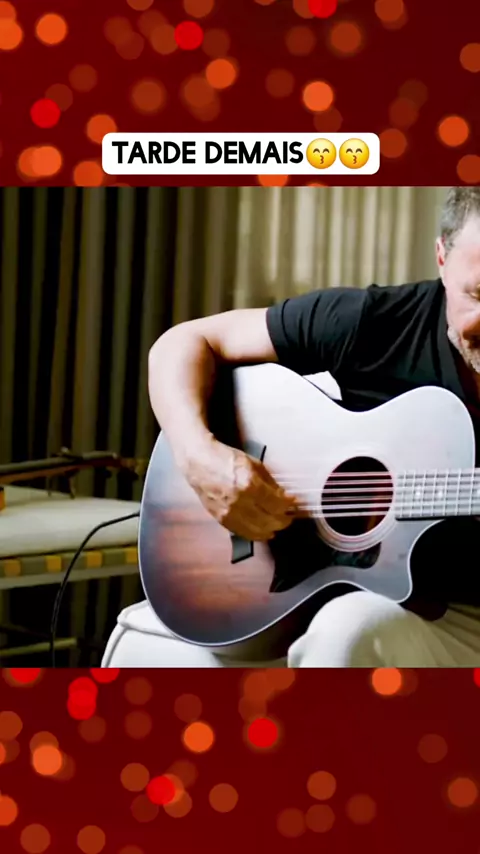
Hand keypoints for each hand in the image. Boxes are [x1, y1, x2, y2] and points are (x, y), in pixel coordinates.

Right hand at [182, 437, 296, 540]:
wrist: (199, 463)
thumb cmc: (226, 459)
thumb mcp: (254, 464)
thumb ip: (270, 483)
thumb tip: (284, 497)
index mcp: (250, 485)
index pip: (277, 504)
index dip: (289, 505)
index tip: (293, 503)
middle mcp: (240, 502)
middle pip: (270, 521)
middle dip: (284, 520)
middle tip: (289, 516)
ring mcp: (229, 514)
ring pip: (258, 532)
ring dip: (272, 529)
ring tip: (278, 524)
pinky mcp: (221, 520)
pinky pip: (243, 533)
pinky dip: (256, 534)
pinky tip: (263, 530)